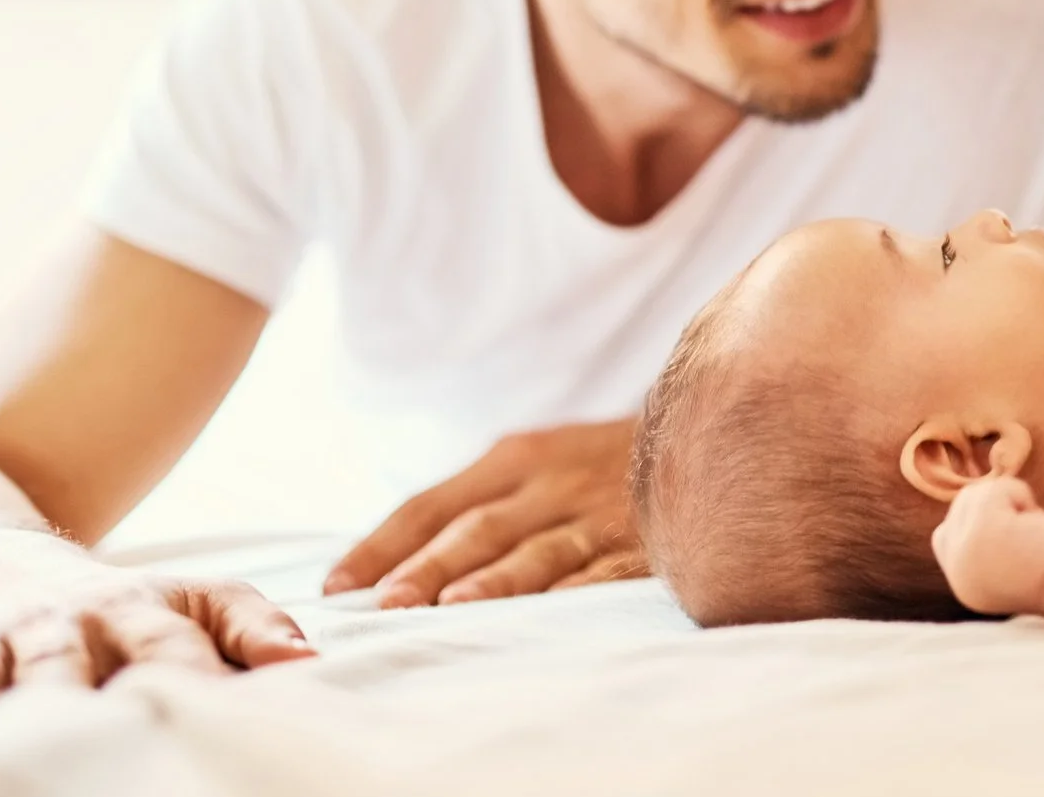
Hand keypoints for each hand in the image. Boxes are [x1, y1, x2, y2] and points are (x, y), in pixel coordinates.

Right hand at [0, 562, 310, 730]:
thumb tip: (307, 661)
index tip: (209, 709)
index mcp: (131, 612)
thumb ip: (245, 624)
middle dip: (69, 684)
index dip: (187, 672)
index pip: (167, 644)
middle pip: (66, 655)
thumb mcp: (182, 598)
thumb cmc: (108, 603)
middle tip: (81, 723)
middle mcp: (60, 624)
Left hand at [323, 418, 643, 607]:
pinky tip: (545, 613)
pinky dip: (573, 590)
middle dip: (427, 566)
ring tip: (451, 607)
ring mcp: (596, 511)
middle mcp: (549, 481)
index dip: (384, 543)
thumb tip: (398, 558)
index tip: (340, 584)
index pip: (432, 503)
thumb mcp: (538, 460)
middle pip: (476, 527)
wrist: (703, 429)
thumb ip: (480, 500)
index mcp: (514, 457)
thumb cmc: (601, 462)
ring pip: (535, 549)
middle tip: (384, 603)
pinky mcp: (642, 541)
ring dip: (493, 580)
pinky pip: (603, 569)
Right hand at [932, 476, 1043, 615]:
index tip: (1003, 519)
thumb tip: (985, 501)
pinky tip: (1039, 522)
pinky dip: (1020, 494)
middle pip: (960, 509)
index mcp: (968, 588)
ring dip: (1011, 501)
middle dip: (993, 505)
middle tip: (1029, 527)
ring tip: (1036, 528)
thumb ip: (992, 540)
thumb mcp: (1016, 562)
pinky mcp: (980, 528)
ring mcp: (965, 551)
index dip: (968, 519)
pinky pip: (995, 488)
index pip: (944, 538)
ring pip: (976, 494)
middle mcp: (960, 574)